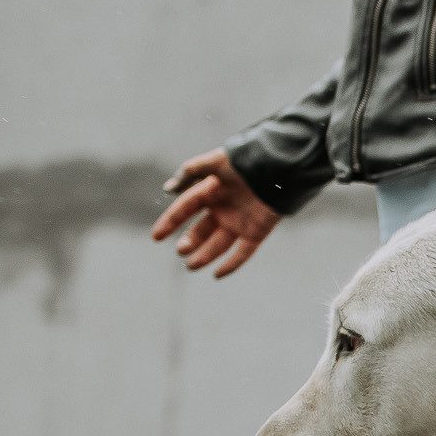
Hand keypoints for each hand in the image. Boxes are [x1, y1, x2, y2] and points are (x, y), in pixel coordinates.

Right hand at [152, 149, 280, 277]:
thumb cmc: (245, 160)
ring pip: (219, 244)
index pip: (185, 209)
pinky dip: (232, 264)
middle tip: (181, 250)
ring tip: (191, 265)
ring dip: (205, 256)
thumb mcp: (213, 163)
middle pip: (201, 230)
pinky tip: (218, 275)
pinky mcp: (257, 232)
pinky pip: (243, 252)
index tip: (156, 237)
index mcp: (210, 192)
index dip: (170, 222)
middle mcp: (222, 209)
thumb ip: (189, 173)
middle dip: (190, 241)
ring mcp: (239, 222)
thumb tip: (167, 190)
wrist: (279, 166)